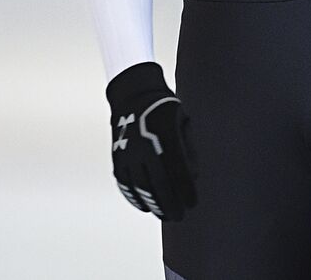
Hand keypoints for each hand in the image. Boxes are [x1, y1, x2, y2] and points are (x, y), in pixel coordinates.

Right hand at [106, 62, 197, 220]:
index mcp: (165, 135)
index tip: (193, 203)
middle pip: (159, 182)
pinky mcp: (117, 157)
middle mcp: (145, 145)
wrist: (133, 94)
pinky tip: (145, 206)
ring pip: (141, 187)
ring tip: (164, 215)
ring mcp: (128, 152)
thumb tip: (193, 177)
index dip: (186, 190)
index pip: (178, 170)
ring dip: (153, 204)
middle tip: (179, 216)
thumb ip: (189, 149)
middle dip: (170, 203)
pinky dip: (135, 197)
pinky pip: (125, 183)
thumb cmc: (165, 109)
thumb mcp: (183, 121)